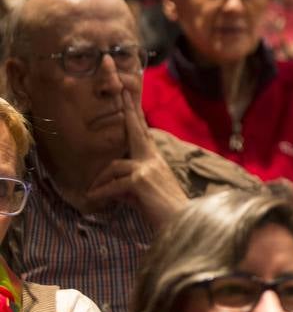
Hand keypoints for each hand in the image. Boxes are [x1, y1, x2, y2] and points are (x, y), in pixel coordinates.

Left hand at [85, 90, 188, 228]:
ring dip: (101, 181)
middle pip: (136, 130)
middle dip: (128, 110)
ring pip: (114, 167)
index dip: (135, 115)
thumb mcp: (144, 194)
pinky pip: (112, 185)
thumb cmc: (165, 213)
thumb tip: (113, 185)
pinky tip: (94, 200)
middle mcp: (153, 160)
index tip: (128, 95)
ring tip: (92, 193)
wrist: (180, 224)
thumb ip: (130, 183)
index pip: (144, 134)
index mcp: (156, 161)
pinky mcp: (139, 181)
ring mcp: (147, 168)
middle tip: (119, 87)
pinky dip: (101, 194)